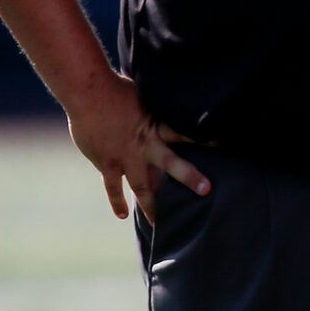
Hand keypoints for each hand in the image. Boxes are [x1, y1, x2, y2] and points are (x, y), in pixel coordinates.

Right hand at [65, 73, 207, 221]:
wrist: (87, 93)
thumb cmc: (115, 88)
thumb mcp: (144, 95)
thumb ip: (156, 106)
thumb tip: (173, 99)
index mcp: (156, 126)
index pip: (185, 134)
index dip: (204, 140)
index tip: (222, 146)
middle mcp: (144, 144)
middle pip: (172, 164)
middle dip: (189, 177)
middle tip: (206, 191)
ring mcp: (125, 157)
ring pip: (142, 185)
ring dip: (151, 204)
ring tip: (159, 222)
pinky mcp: (106, 163)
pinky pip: (113, 187)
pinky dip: (117, 201)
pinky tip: (122, 215)